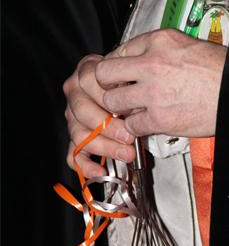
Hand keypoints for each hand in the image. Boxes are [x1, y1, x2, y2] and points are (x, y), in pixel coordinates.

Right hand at [63, 54, 134, 176]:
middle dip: (109, 127)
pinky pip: (73, 155)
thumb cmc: (130, 82)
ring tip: (127, 153)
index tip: (132, 109)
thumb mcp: (132, 75)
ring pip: (79, 135)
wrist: (126, 90)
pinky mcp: (75, 137)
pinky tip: (100, 172)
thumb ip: (130, 85)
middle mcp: (75, 93)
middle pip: (83, 112)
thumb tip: (139, 106)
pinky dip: (86, 166)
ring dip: (105, 147)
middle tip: (130, 136)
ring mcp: (73, 117)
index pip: (91, 84)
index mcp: (86, 73)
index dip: (112, 99)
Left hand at [96, 29, 226, 137]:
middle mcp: (152, 63)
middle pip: (104, 74)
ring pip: (113, 102)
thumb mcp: (189, 45)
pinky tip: (149, 123)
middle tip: (119, 92)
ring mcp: (153, 92)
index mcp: (160, 41)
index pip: (118, 50)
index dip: (118, 66)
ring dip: (121, 108)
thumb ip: (161, 51)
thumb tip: (139, 61)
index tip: (121, 75)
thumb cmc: (222, 72)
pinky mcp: (159, 118)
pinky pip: (131, 125)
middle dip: (109, 86)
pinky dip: (137, 128)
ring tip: (135, 109)